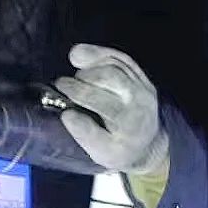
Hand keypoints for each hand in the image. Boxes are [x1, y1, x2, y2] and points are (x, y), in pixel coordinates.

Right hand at [54, 44, 168, 174]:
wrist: (148, 146)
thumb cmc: (120, 151)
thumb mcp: (102, 153)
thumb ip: (85, 135)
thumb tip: (67, 115)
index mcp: (129, 123)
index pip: (102, 102)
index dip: (78, 91)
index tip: (59, 88)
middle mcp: (139, 102)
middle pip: (110, 77)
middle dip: (83, 77)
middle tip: (64, 83)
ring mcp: (143, 87)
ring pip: (116, 64)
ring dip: (90, 63)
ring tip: (74, 72)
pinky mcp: (141, 77)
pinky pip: (121, 58)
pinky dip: (99, 54)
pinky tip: (81, 56)